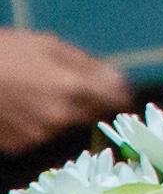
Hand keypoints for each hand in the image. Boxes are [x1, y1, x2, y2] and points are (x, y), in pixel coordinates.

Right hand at [0, 28, 126, 153]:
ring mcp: (38, 137)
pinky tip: (21, 108)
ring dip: (62, 114)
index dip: (119, 93)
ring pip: (66, 127)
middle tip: (67, 87)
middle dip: (89, 104)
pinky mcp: (19, 148)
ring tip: (36, 93)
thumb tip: (119, 81)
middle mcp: (60, 119)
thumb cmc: (5, 53)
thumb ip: (88, 65)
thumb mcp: (49, 45)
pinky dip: (38, 124)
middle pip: (93, 117)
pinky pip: (41, 136)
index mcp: (73, 90)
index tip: (115, 89)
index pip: (117, 101)